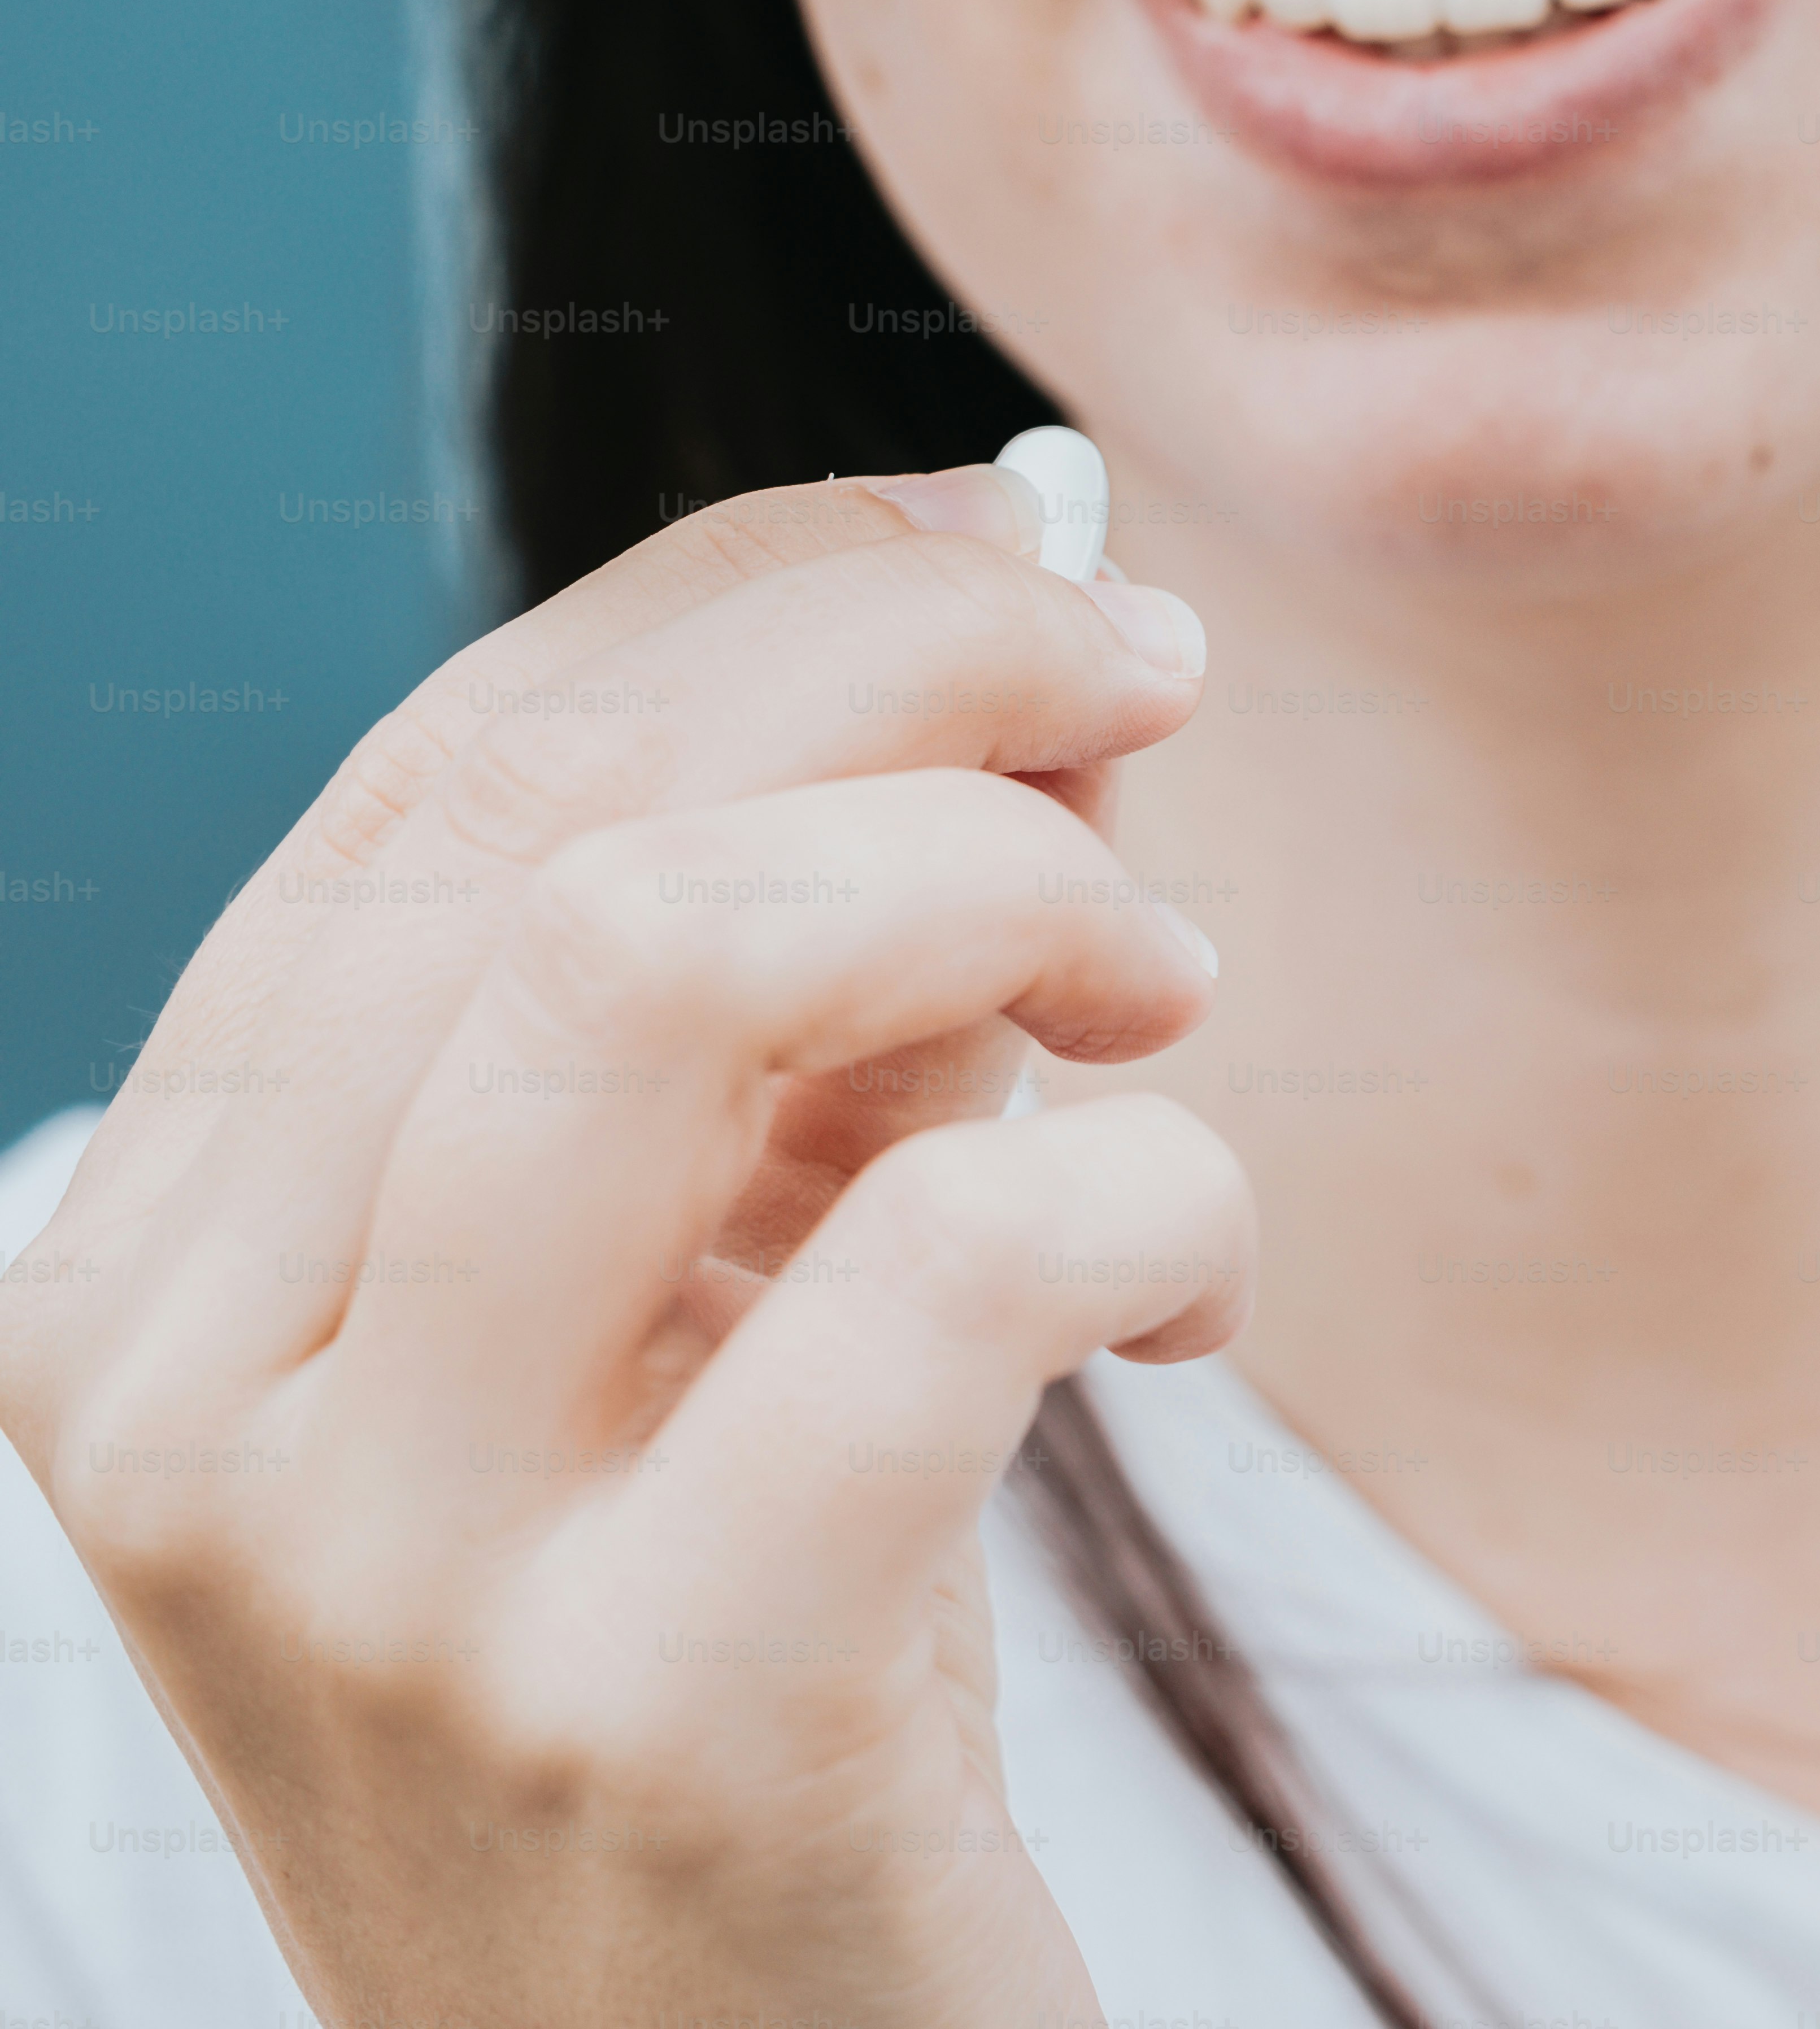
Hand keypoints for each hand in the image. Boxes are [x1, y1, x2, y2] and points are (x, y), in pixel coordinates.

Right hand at [0, 467, 1244, 2028]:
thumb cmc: (734, 1661)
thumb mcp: (694, 1294)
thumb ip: (795, 1005)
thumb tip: (1010, 671)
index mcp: (162, 1258)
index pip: (456, 770)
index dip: (775, 597)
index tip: (1020, 578)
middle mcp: (200, 1392)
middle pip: (564, 822)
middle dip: (917, 674)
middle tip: (1147, 716)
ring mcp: (398, 1567)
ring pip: (680, 965)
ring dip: (1006, 884)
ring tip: (1159, 988)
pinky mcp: (665, 1711)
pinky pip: (949, 1265)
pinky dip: (1150, 1194)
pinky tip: (1187, 1283)